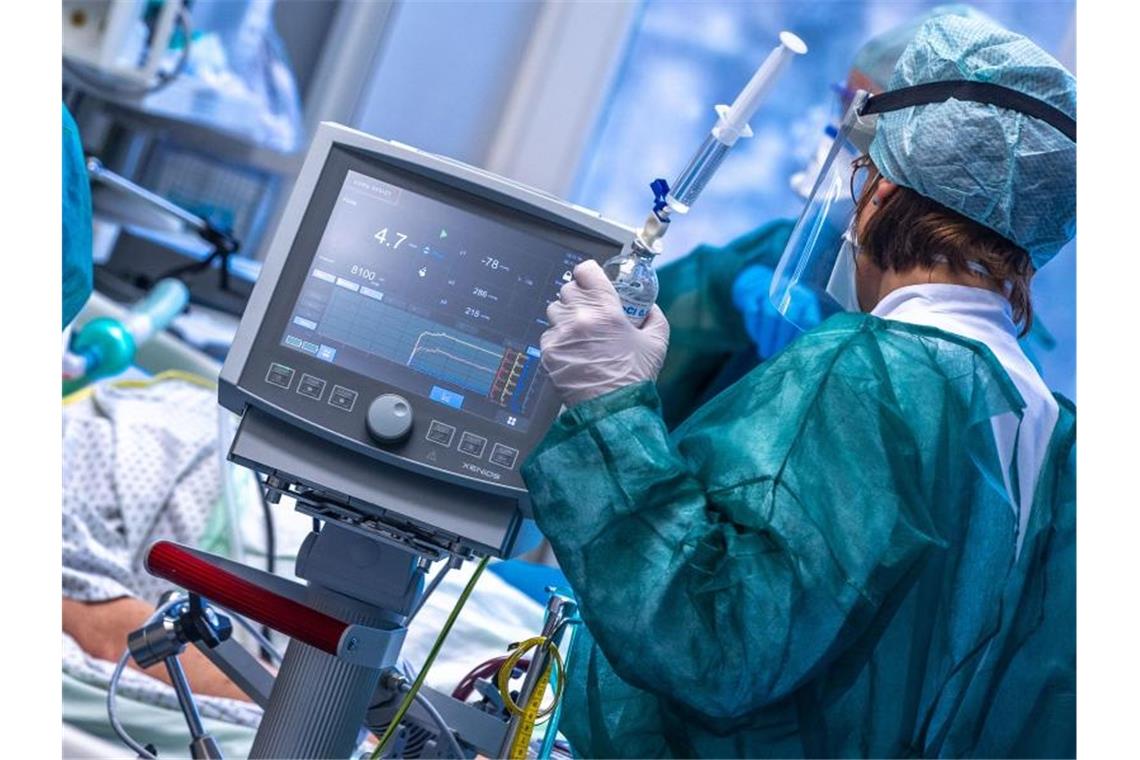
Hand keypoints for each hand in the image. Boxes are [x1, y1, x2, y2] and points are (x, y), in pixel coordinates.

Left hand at [541, 260, 669, 405]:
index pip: (586, 270)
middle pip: (568, 288)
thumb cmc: (634, 379)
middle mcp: (580, 318)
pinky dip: (558, 338)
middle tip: (590, 310)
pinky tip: (574, 350)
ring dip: (566, 315)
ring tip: (580, 331)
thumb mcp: (656, 342)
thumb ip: (654, 317)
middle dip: (579, 296)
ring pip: (554, 309)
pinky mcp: (549, 352)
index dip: (589, 273)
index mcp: (606, 310)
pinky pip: (548, 334)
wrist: (612, 411)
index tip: (591, 279)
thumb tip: (648, 307)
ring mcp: (561, 335)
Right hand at [732, 264, 818, 358]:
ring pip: (770, 316)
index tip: (795, 351)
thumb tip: (801, 351)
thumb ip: (802, 328)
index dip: (801, 337)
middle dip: (782, 340)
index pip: (808, 320)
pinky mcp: (751, 294)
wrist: (757, 281)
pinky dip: (754, 328)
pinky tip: (755, 339)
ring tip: (764, 353)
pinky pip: (752, 312)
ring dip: (767, 337)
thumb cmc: (782, 304)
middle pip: (789, 318)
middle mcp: (789, 293)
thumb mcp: (798, 311)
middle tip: (775, 356)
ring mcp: (769, 291)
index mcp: (806, 299)